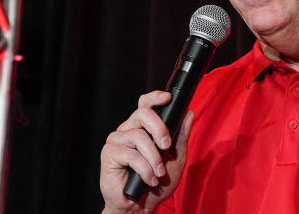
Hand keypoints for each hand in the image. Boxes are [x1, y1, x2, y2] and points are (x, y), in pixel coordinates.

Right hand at [100, 91, 193, 212]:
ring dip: (154, 157)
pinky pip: (130, 154)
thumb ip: (181, 136)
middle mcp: (128, 130)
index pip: (146, 104)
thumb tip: (189, 113)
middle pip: (143, 114)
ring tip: (159, 173)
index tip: (168, 98)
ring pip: (138, 136)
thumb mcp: (176, 158)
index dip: (155, 97)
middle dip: (160, 128)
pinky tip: (149, 179)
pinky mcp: (109, 154)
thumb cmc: (157, 183)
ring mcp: (117, 140)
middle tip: (167, 146)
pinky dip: (144, 168)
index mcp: (143, 128)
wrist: (140, 207)